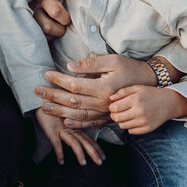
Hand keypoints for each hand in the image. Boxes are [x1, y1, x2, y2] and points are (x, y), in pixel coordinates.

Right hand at [30, 0, 77, 37]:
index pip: (56, 11)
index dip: (65, 18)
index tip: (67, 17)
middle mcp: (33, 9)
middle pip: (47, 27)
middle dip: (59, 29)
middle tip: (62, 25)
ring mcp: (27, 19)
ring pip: (42, 34)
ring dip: (52, 34)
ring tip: (55, 27)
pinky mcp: (25, 26)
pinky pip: (37, 37)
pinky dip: (45, 37)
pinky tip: (48, 31)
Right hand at [34, 108, 104, 165]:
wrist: (41, 98)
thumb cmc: (53, 105)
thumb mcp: (65, 115)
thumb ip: (72, 123)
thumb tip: (76, 134)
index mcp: (75, 125)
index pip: (88, 138)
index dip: (96, 148)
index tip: (103, 157)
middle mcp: (71, 127)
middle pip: (85, 141)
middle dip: (94, 152)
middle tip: (100, 162)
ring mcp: (61, 128)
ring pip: (74, 142)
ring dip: (79, 153)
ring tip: (83, 163)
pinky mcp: (51, 129)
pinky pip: (56, 143)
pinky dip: (59, 153)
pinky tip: (61, 161)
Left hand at [37, 53, 158, 128]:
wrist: (149, 83)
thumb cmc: (130, 68)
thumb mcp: (112, 61)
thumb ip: (90, 64)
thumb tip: (70, 66)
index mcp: (104, 88)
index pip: (75, 85)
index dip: (58, 80)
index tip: (45, 75)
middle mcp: (104, 103)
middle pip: (73, 102)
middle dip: (53, 97)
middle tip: (37, 91)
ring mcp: (106, 113)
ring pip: (79, 115)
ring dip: (60, 112)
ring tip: (44, 108)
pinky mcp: (108, 118)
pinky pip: (91, 124)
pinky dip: (77, 125)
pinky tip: (65, 122)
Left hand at [109, 86, 186, 134]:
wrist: (169, 103)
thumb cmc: (151, 93)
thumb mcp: (137, 88)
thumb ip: (123, 92)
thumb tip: (110, 99)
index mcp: (136, 99)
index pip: (114, 108)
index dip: (112, 107)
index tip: (115, 105)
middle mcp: (140, 111)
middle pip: (117, 118)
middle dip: (114, 115)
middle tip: (118, 111)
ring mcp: (144, 121)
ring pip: (122, 126)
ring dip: (122, 121)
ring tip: (127, 114)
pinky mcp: (148, 129)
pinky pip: (131, 131)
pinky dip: (130, 126)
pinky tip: (135, 119)